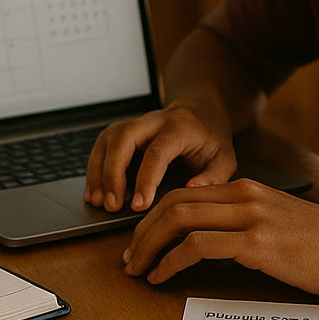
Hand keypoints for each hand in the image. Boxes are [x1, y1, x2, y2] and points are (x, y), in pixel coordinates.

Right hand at [84, 96, 236, 211]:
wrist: (201, 113)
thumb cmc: (212, 140)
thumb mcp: (225, 158)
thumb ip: (213, 176)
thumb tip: (190, 190)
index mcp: (179, 128)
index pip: (157, 152)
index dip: (145, 179)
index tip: (139, 206)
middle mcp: (153, 120)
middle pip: (123, 139)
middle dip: (112, 173)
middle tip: (110, 205)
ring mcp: (135, 123)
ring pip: (108, 140)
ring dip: (98, 171)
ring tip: (96, 202)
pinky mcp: (123, 131)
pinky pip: (102, 146)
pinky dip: (94, 169)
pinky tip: (93, 192)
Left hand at [122, 178, 318, 296]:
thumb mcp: (282, 226)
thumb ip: (248, 228)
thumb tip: (215, 248)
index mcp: (247, 189)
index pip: (183, 194)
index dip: (153, 217)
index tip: (140, 242)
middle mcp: (243, 195)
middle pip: (171, 203)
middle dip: (141, 232)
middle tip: (127, 259)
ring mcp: (249, 216)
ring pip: (177, 220)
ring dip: (148, 246)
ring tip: (136, 270)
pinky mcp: (256, 242)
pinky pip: (196, 247)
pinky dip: (170, 262)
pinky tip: (162, 278)